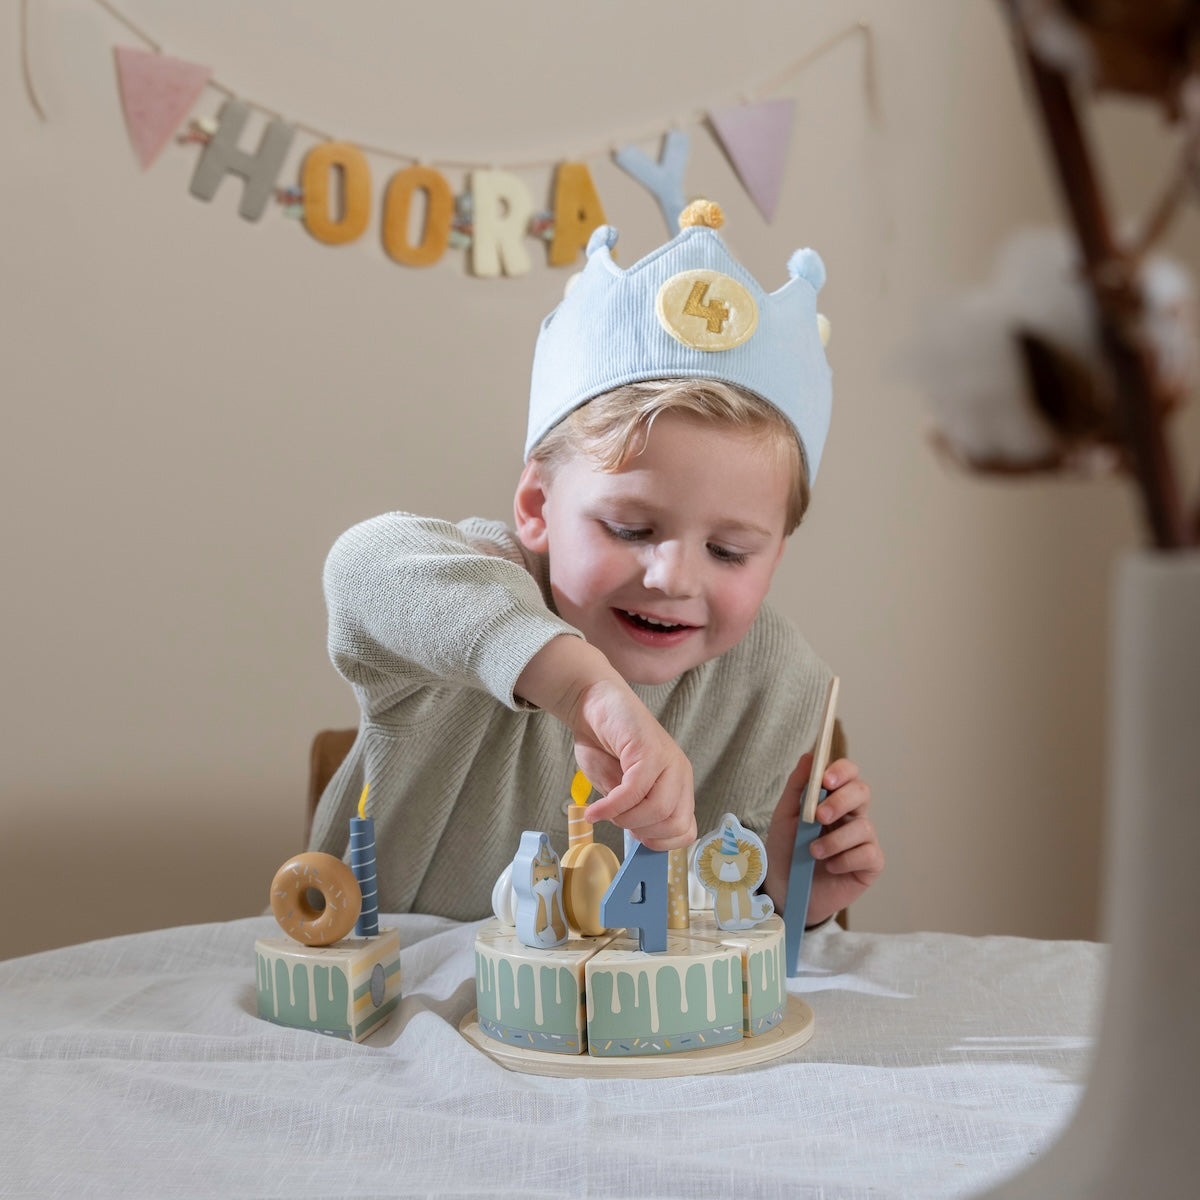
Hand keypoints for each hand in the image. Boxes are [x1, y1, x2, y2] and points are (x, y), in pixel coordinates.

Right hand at [516, 636, 695, 849]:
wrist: (593, 703)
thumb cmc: (604, 744)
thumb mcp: (619, 788)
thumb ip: (632, 810)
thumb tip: (638, 836)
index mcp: (678, 784)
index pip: (686, 829)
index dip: (660, 843)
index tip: (634, 837)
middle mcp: (679, 773)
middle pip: (675, 823)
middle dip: (642, 832)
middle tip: (617, 822)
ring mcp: (668, 760)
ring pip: (658, 809)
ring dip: (625, 819)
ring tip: (603, 811)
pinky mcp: (650, 750)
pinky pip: (634, 791)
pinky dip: (611, 807)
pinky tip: (594, 810)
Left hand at [764, 753, 882, 926]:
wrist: (786, 890)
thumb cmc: (786, 849)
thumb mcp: (784, 816)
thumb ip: (797, 786)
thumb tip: (810, 756)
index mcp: (832, 798)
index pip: (848, 773)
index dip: (841, 771)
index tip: (825, 780)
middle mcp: (852, 815)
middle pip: (862, 792)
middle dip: (841, 801)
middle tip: (819, 816)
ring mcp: (863, 839)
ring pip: (864, 827)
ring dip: (835, 840)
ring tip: (813, 852)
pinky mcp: (870, 864)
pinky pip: (869, 854)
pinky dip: (846, 860)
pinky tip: (830, 867)